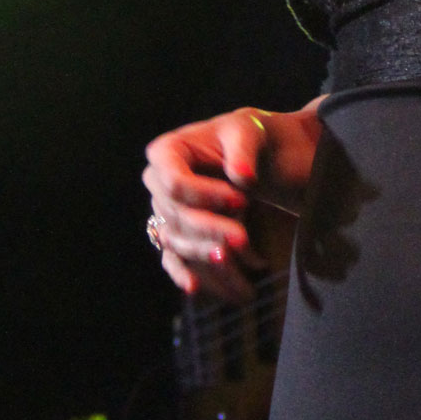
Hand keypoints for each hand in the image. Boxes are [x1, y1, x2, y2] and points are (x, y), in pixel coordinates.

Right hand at [142, 103, 321, 300]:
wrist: (261, 157)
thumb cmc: (250, 137)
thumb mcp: (249, 131)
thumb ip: (243, 151)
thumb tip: (241, 177)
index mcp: (168, 152)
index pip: (174, 182)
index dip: (204, 194)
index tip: (242, 199)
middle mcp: (159, 184)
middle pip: (177, 216)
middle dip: (210, 229)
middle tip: (243, 239)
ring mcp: (167, 213)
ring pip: (178, 241)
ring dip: (205, 254)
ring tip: (234, 264)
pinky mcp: (181, 235)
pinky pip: (173, 258)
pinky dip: (182, 273)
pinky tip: (194, 288)